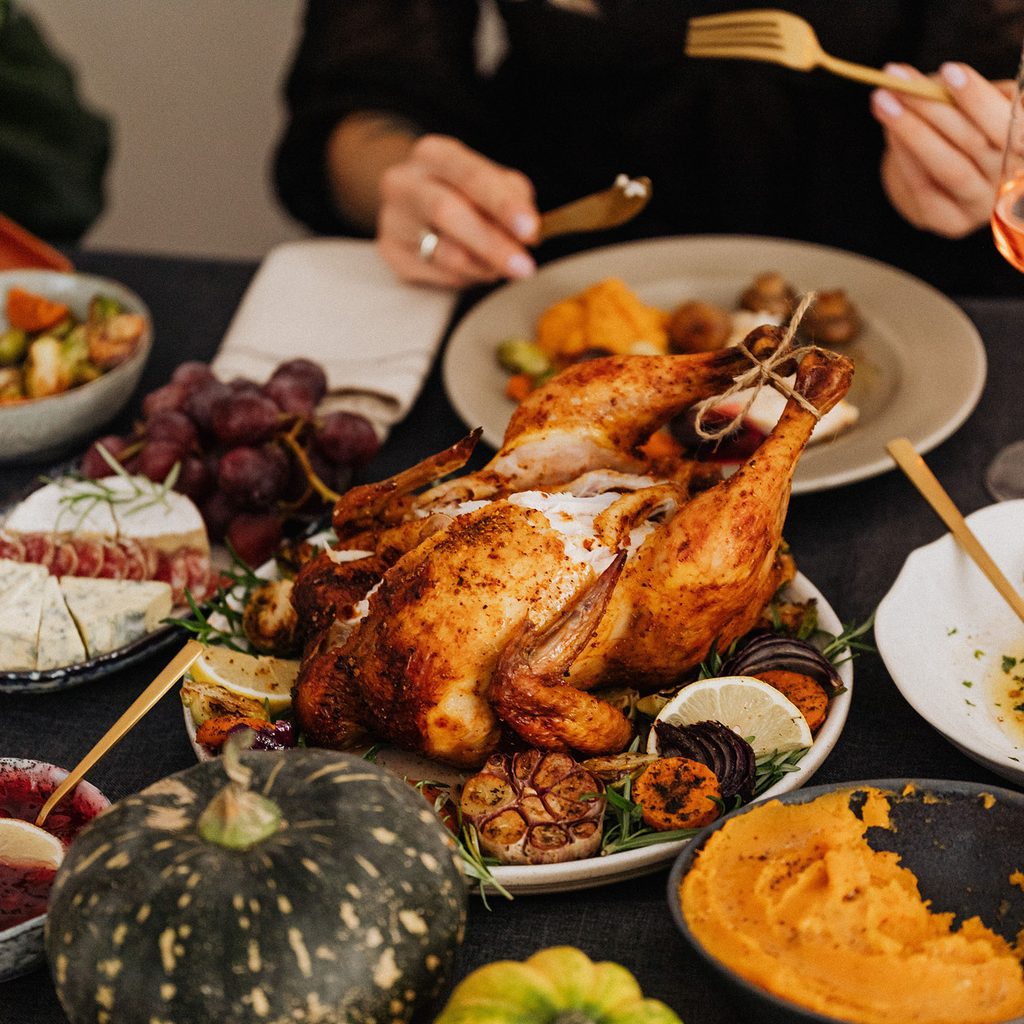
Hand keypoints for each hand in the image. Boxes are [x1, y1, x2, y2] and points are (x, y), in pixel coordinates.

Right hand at [376, 134, 539, 286]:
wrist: (410, 201)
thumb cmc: (460, 190)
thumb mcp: (491, 181)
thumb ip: (513, 198)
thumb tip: (528, 233)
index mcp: (434, 154)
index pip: (471, 176)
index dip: (503, 204)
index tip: (530, 229)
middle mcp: (404, 181)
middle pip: (446, 212)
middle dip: (491, 243)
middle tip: (523, 266)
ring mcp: (392, 218)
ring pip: (443, 252)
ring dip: (483, 266)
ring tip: (502, 267)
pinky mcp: (390, 251)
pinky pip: (436, 274)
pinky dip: (465, 277)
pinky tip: (474, 269)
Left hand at [870, 62, 1012, 237]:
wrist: (940, 175)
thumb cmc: (965, 126)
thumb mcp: (973, 102)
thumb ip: (958, 90)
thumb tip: (918, 79)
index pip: (1011, 122)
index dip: (978, 97)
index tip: (948, 71)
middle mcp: (1012, 178)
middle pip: (974, 140)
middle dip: (932, 106)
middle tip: (899, 80)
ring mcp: (984, 205)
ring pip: (949, 166)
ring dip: (912, 130)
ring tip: (884, 100)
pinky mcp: (954, 223)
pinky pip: (926, 189)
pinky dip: (905, 158)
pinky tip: (889, 131)